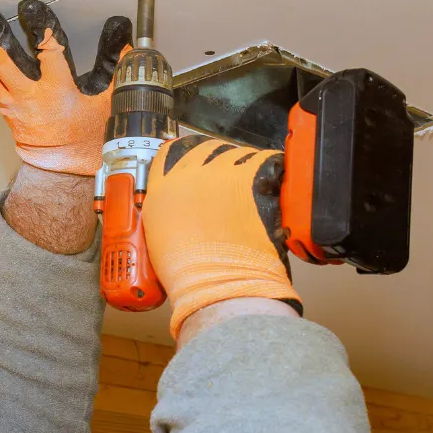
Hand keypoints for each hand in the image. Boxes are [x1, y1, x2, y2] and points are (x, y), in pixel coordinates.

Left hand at [0, 0, 131, 174]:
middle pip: (4, 59)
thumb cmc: (89, 129)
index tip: (28, 7)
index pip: (48, 53)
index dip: (38, 27)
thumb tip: (120, 28)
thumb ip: (113, 60)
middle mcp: (28, 96)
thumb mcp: (109, 97)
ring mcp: (9, 101)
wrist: (66, 163)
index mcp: (58, 91)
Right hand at [142, 138, 301, 338]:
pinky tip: (272, 181)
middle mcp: (189, 173)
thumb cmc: (189, 272)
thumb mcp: (160, 238)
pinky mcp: (250, 178)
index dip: (185, 154)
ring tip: (252, 186)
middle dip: (218, 159)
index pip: (170, 153)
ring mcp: (220, 172)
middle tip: (230, 177)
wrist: (216, 283)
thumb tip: (182, 209)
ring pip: (235, 153)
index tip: (196, 160)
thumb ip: (169, 213)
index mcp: (163, 188)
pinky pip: (264, 159)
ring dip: (244, 165)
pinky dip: (270, 167)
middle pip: (206, 149)